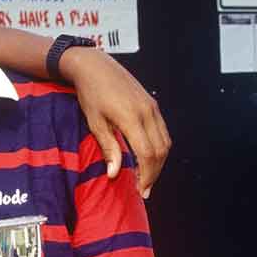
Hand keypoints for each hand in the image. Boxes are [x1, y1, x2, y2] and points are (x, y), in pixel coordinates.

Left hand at [60, 48, 170, 197]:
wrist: (95, 66)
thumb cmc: (90, 93)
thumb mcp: (95, 122)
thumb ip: (108, 147)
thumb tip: (114, 174)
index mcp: (131, 117)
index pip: (147, 154)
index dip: (146, 175)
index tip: (141, 191)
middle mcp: (147, 111)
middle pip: (160, 151)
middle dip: (154, 173)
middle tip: (144, 190)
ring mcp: (152, 106)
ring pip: (165, 142)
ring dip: (159, 162)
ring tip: (147, 177)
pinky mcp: (152, 104)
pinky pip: (162, 131)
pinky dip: (159, 148)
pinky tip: (148, 158)